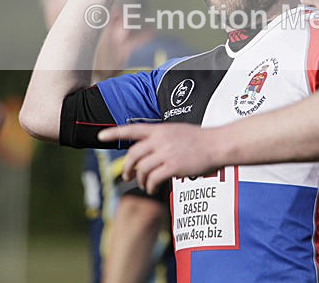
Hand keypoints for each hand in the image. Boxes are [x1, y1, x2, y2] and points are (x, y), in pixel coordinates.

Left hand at [98, 123, 219, 193]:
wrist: (218, 144)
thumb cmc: (200, 140)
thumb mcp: (177, 132)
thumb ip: (161, 139)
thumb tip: (148, 152)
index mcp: (160, 130)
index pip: (132, 129)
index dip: (114, 132)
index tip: (100, 136)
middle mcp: (160, 140)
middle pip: (133, 154)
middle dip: (128, 168)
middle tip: (128, 177)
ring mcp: (166, 152)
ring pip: (142, 169)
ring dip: (141, 180)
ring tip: (145, 185)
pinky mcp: (173, 166)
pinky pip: (153, 179)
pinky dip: (150, 186)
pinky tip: (153, 189)